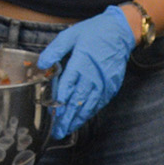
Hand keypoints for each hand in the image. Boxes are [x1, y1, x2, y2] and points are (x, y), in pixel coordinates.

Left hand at [38, 7, 139, 136]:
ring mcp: (104, 83)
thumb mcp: (71, 35)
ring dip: (78, 119)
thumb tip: (42, 65)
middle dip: (67, 118)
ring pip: (89, 105)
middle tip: (58, 132)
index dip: (59, 104)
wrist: (121, 32)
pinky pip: (99, 102)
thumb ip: (55, 50)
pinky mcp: (112, 86)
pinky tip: (83, 118)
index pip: (67, 88)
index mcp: (80, 63)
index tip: (53, 116)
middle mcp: (93, 76)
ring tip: (68, 129)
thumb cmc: (94, 32)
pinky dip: (90, 112)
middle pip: (78, 102)